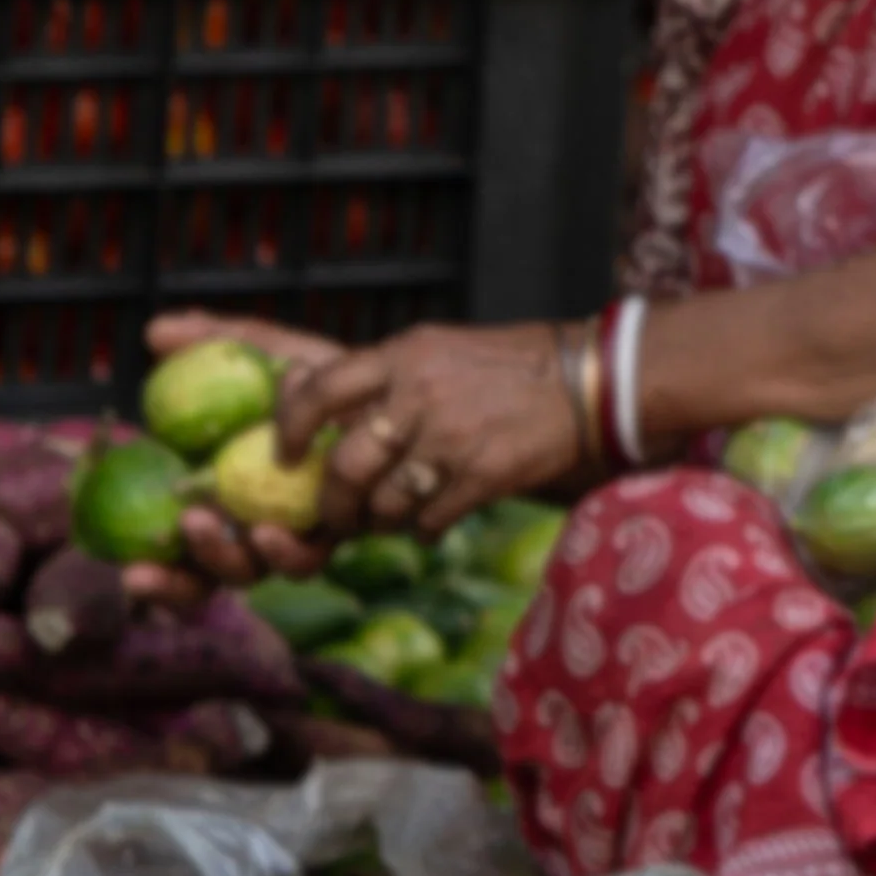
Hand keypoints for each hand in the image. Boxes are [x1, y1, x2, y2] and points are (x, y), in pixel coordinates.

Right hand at [141, 308, 332, 574]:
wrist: (398, 384)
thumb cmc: (323, 376)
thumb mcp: (269, 354)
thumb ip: (217, 343)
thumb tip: (155, 330)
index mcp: (226, 499)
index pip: (181, 555)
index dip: (156, 576)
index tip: (128, 573)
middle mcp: (256, 527)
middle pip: (211, 577)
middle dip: (182, 581)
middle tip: (160, 552)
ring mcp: (298, 534)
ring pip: (254, 572)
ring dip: (226, 559)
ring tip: (207, 528)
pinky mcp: (339, 535)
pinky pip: (307, 558)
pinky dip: (284, 550)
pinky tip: (271, 529)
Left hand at [256, 318, 587, 530]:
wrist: (589, 382)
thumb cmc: (508, 364)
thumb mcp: (437, 347)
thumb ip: (379, 375)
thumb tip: (302, 391)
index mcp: (405, 355)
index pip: (321, 389)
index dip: (290, 427)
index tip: (286, 453)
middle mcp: (421, 395)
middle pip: (345, 466)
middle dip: (332, 503)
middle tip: (336, 512)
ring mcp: (452, 439)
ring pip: (384, 504)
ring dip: (381, 519)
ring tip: (395, 511)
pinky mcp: (483, 477)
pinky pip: (428, 522)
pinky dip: (422, 528)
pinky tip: (435, 516)